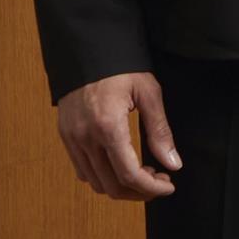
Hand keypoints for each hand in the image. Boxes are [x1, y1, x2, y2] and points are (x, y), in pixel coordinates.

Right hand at [57, 71, 182, 200]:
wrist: (87, 47)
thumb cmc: (120, 65)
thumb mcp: (147, 92)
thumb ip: (159, 131)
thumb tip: (173, 164)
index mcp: (108, 126)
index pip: (129, 175)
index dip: (152, 188)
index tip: (168, 186)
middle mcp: (85, 137)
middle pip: (112, 186)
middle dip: (139, 191)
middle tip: (159, 179)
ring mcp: (72, 138)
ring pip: (96, 183)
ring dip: (121, 186)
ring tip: (142, 172)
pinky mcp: (65, 136)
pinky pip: (82, 170)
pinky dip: (102, 176)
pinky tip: (119, 164)